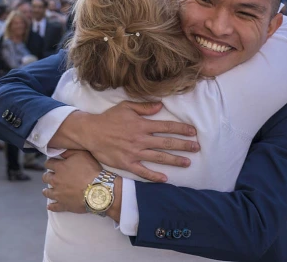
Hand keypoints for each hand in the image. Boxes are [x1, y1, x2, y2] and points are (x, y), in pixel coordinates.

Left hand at [43, 150, 101, 213]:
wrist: (97, 190)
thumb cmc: (91, 171)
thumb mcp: (82, 155)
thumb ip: (70, 152)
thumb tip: (61, 152)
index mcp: (60, 168)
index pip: (49, 163)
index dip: (50, 163)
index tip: (51, 163)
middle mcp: (56, 181)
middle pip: (45, 178)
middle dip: (47, 176)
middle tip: (50, 176)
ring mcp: (58, 194)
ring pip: (47, 192)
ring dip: (46, 190)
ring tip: (47, 190)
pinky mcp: (63, 205)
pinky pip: (54, 207)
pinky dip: (52, 206)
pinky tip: (50, 206)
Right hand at [69, 101, 199, 181]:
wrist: (90, 132)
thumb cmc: (108, 118)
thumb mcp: (126, 107)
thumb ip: (144, 107)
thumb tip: (160, 106)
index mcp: (142, 125)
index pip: (167, 127)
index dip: (182, 129)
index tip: (193, 132)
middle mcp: (140, 139)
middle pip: (167, 143)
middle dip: (184, 145)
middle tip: (196, 148)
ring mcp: (134, 152)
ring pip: (158, 157)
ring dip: (174, 160)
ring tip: (187, 163)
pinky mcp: (126, 163)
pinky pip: (143, 171)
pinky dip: (154, 176)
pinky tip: (165, 179)